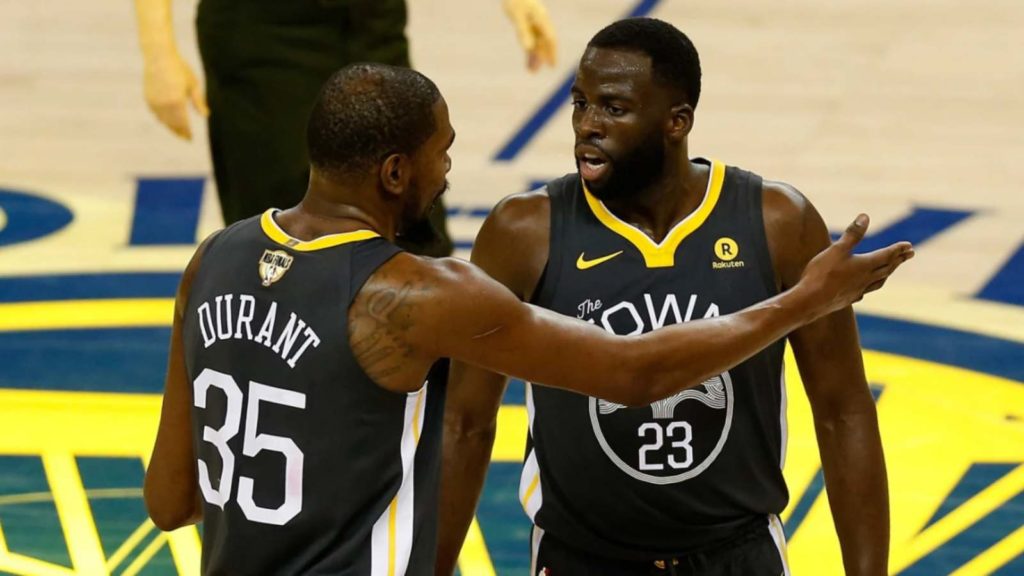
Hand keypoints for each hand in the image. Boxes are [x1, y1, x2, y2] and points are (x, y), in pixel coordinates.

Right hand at [142, 52, 208, 139]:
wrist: (159, 57)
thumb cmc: (180, 69)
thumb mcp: (193, 84)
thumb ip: (199, 102)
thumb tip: (206, 116)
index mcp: (177, 102)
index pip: (183, 123)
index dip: (186, 132)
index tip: (190, 138)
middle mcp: (164, 104)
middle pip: (172, 124)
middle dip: (179, 132)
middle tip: (185, 138)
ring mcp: (155, 102)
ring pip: (163, 120)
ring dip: (170, 127)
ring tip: (177, 131)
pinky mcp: (148, 98)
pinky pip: (156, 114)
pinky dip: (162, 119)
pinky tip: (166, 120)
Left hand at [502, 0, 556, 70]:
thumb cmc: (515, 0)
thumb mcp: (518, 17)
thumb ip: (523, 32)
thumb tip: (528, 49)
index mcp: (541, 19)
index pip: (549, 38)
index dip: (551, 52)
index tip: (552, 65)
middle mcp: (540, 22)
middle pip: (544, 43)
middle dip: (542, 57)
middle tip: (536, 72)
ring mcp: (535, 23)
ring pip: (537, 42)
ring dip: (535, 56)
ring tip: (531, 71)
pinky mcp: (528, 23)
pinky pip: (531, 39)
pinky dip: (530, 50)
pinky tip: (527, 61)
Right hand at [798, 214, 913, 316]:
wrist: (810, 301)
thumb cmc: (822, 273)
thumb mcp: (836, 249)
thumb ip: (852, 234)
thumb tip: (865, 217)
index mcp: (864, 265)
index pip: (886, 255)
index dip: (898, 249)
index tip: (909, 245)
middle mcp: (865, 279)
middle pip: (887, 268)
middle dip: (899, 259)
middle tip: (910, 254)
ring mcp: (858, 291)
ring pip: (879, 281)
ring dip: (887, 273)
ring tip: (891, 269)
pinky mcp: (848, 299)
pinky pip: (866, 291)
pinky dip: (870, 286)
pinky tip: (865, 287)